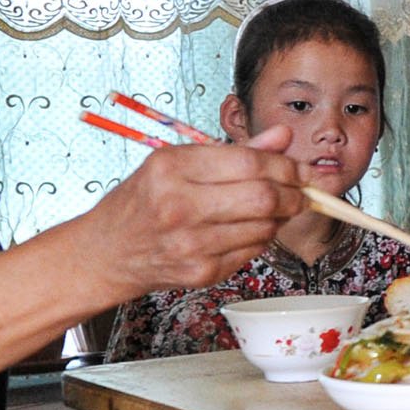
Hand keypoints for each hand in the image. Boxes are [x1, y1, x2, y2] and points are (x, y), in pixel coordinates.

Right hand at [78, 125, 306, 295]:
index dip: (286, 165)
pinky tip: (250, 228)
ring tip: (276, 209)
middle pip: (263, 196)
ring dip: (281, 217)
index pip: (249, 162)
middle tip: (303, 191)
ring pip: (264, 226)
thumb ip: (234, 151)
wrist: (106, 253)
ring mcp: (190, 244)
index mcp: (171, 168)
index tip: (301, 168)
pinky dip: (262, 237)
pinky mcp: (201, 272)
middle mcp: (179, 206)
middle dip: (295, 193)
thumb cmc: (141, 202)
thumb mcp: (175, 163)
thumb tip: (282, 137)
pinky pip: (252, 251)